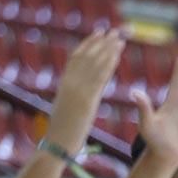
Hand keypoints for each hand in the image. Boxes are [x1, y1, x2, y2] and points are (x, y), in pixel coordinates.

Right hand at [47, 30, 124, 154]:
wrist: (57, 146)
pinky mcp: (86, 100)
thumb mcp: (66, 112)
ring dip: (108, 48)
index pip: (76, 58)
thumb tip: (77, 98)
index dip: (88, 44)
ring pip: (94, 63)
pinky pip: (99, 77)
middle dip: (101, 42)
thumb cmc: (62, 135)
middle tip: (115, 31)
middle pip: (87, 56)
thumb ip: (72, 100)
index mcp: (64, 85)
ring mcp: (77, 90)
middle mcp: (69, 83)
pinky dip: (109, 63)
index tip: (99, 34)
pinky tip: (118, 54)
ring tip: (120, 37)